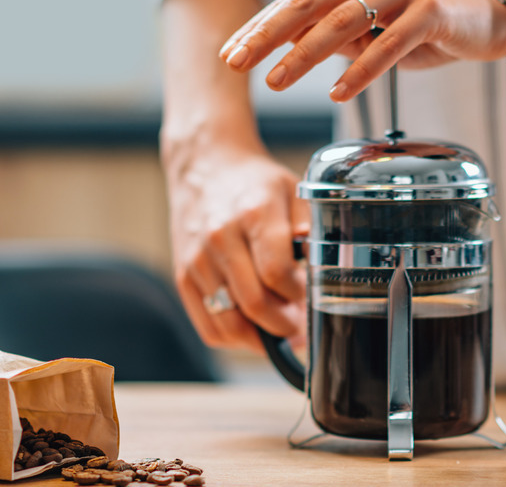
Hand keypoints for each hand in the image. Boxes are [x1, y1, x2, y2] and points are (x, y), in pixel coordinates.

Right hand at [165, 144, 308, 351]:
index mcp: (254, 214)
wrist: (206, 166)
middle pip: (254, 303)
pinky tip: (254, 330)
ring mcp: (197, 260)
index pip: (277, 273)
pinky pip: (209, 326)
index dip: (299, 295)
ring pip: (230, 323)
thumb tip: (322, 268)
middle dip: (285, 324)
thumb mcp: (293, 191)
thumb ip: (310, 229)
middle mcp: (220, 238)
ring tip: (280, 328)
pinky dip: (234, 338)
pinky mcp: (183, 276)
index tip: (309, 296)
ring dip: (261, 337)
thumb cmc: (255, 182)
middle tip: (301, 324)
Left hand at [217, 0, 505, 101]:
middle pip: (309, 4)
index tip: (229, 54)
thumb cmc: (430, 24)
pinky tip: (339, 92)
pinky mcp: (431, 11)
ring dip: (305, 54)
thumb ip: (339, 38)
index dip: (259, 27)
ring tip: (277, 81)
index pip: (296, 1)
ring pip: (344, 21)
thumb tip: (295, 53)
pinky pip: (390, 43)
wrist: (493, 12)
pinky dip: (362, 69)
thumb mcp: (376, 31)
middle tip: (237, 62)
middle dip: (268, 35)